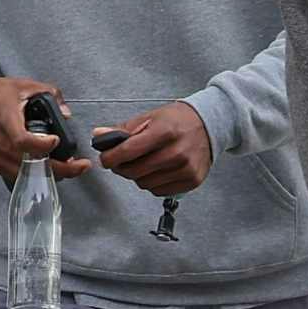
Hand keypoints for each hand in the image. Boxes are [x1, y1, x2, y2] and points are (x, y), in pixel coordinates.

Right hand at [0, 76, 91, 186]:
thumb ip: (51, 95)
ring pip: (25, 174)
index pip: (22, 141)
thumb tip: (66, 114)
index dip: (42, 145)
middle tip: (79, 166)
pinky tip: (50, 167)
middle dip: (60, 168)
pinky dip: (35, 173)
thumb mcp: (25, 86)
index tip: (56, 140)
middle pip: (29, 165)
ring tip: (69, 167)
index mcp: (5, 121)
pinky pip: (17, 175)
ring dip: (50, 173)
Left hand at [94, 102, 212, 194]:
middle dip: (121, 168)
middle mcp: (177, 152)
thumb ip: (124, 129)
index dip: (110, 158)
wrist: (209, 125)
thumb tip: (99, 136)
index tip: (106, 159)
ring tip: (143, 164)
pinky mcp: (192, 180)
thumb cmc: (178, 120)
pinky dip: (152, 183)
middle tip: (122, 161)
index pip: (128, 151)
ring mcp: (186, 168)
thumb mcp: (150, 117)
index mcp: (165, 132)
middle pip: (134, 171)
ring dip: (138, 176)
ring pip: (145, 184)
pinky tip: (157, 171)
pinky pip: (159, 191)